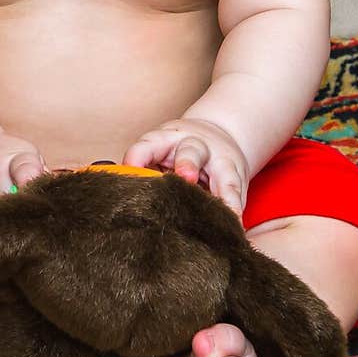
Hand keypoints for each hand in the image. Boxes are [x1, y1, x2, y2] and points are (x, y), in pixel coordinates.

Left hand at [122, 118, 248, 216]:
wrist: (217, 134)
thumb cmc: (176, 151)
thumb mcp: (156, 153)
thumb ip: (143, 172)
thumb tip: (122, 202)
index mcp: (164, 140)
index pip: (147, 146)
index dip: (138, 157)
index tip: (130, 170)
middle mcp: (193, 146)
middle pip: (190, 151)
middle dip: (188, 163)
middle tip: (186, 177)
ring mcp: (217, 160)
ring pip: (220, 171)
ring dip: (220, 190)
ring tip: (223, 209)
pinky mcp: (234, 175)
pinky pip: (235, 192)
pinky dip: (234, 207)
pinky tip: (234, 222)